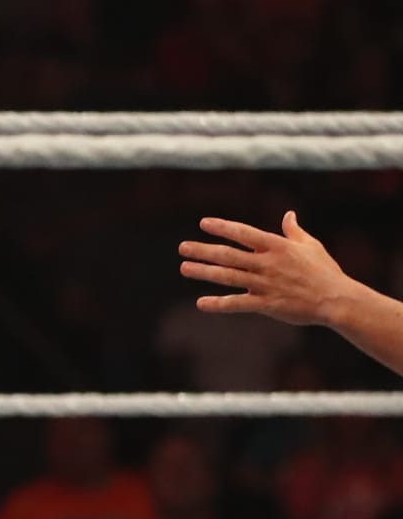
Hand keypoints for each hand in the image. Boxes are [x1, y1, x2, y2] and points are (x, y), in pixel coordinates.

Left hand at [179, 212, 350, 326]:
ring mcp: (265, 284)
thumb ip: (293, 231)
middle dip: (204, 250)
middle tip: (182, 247)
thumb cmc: (324, 271)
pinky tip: (200, 303)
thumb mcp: (310, 246)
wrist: (337, 299)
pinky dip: (218, 304)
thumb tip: (288, 214)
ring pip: (228, 277)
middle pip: (229, 255)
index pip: (244, 233)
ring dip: (204, 272)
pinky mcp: (266, 304)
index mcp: (277, 247)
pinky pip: (238, 303)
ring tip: (184, 268)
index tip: (204, 223)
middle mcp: (268, 263)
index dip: (223, 227)